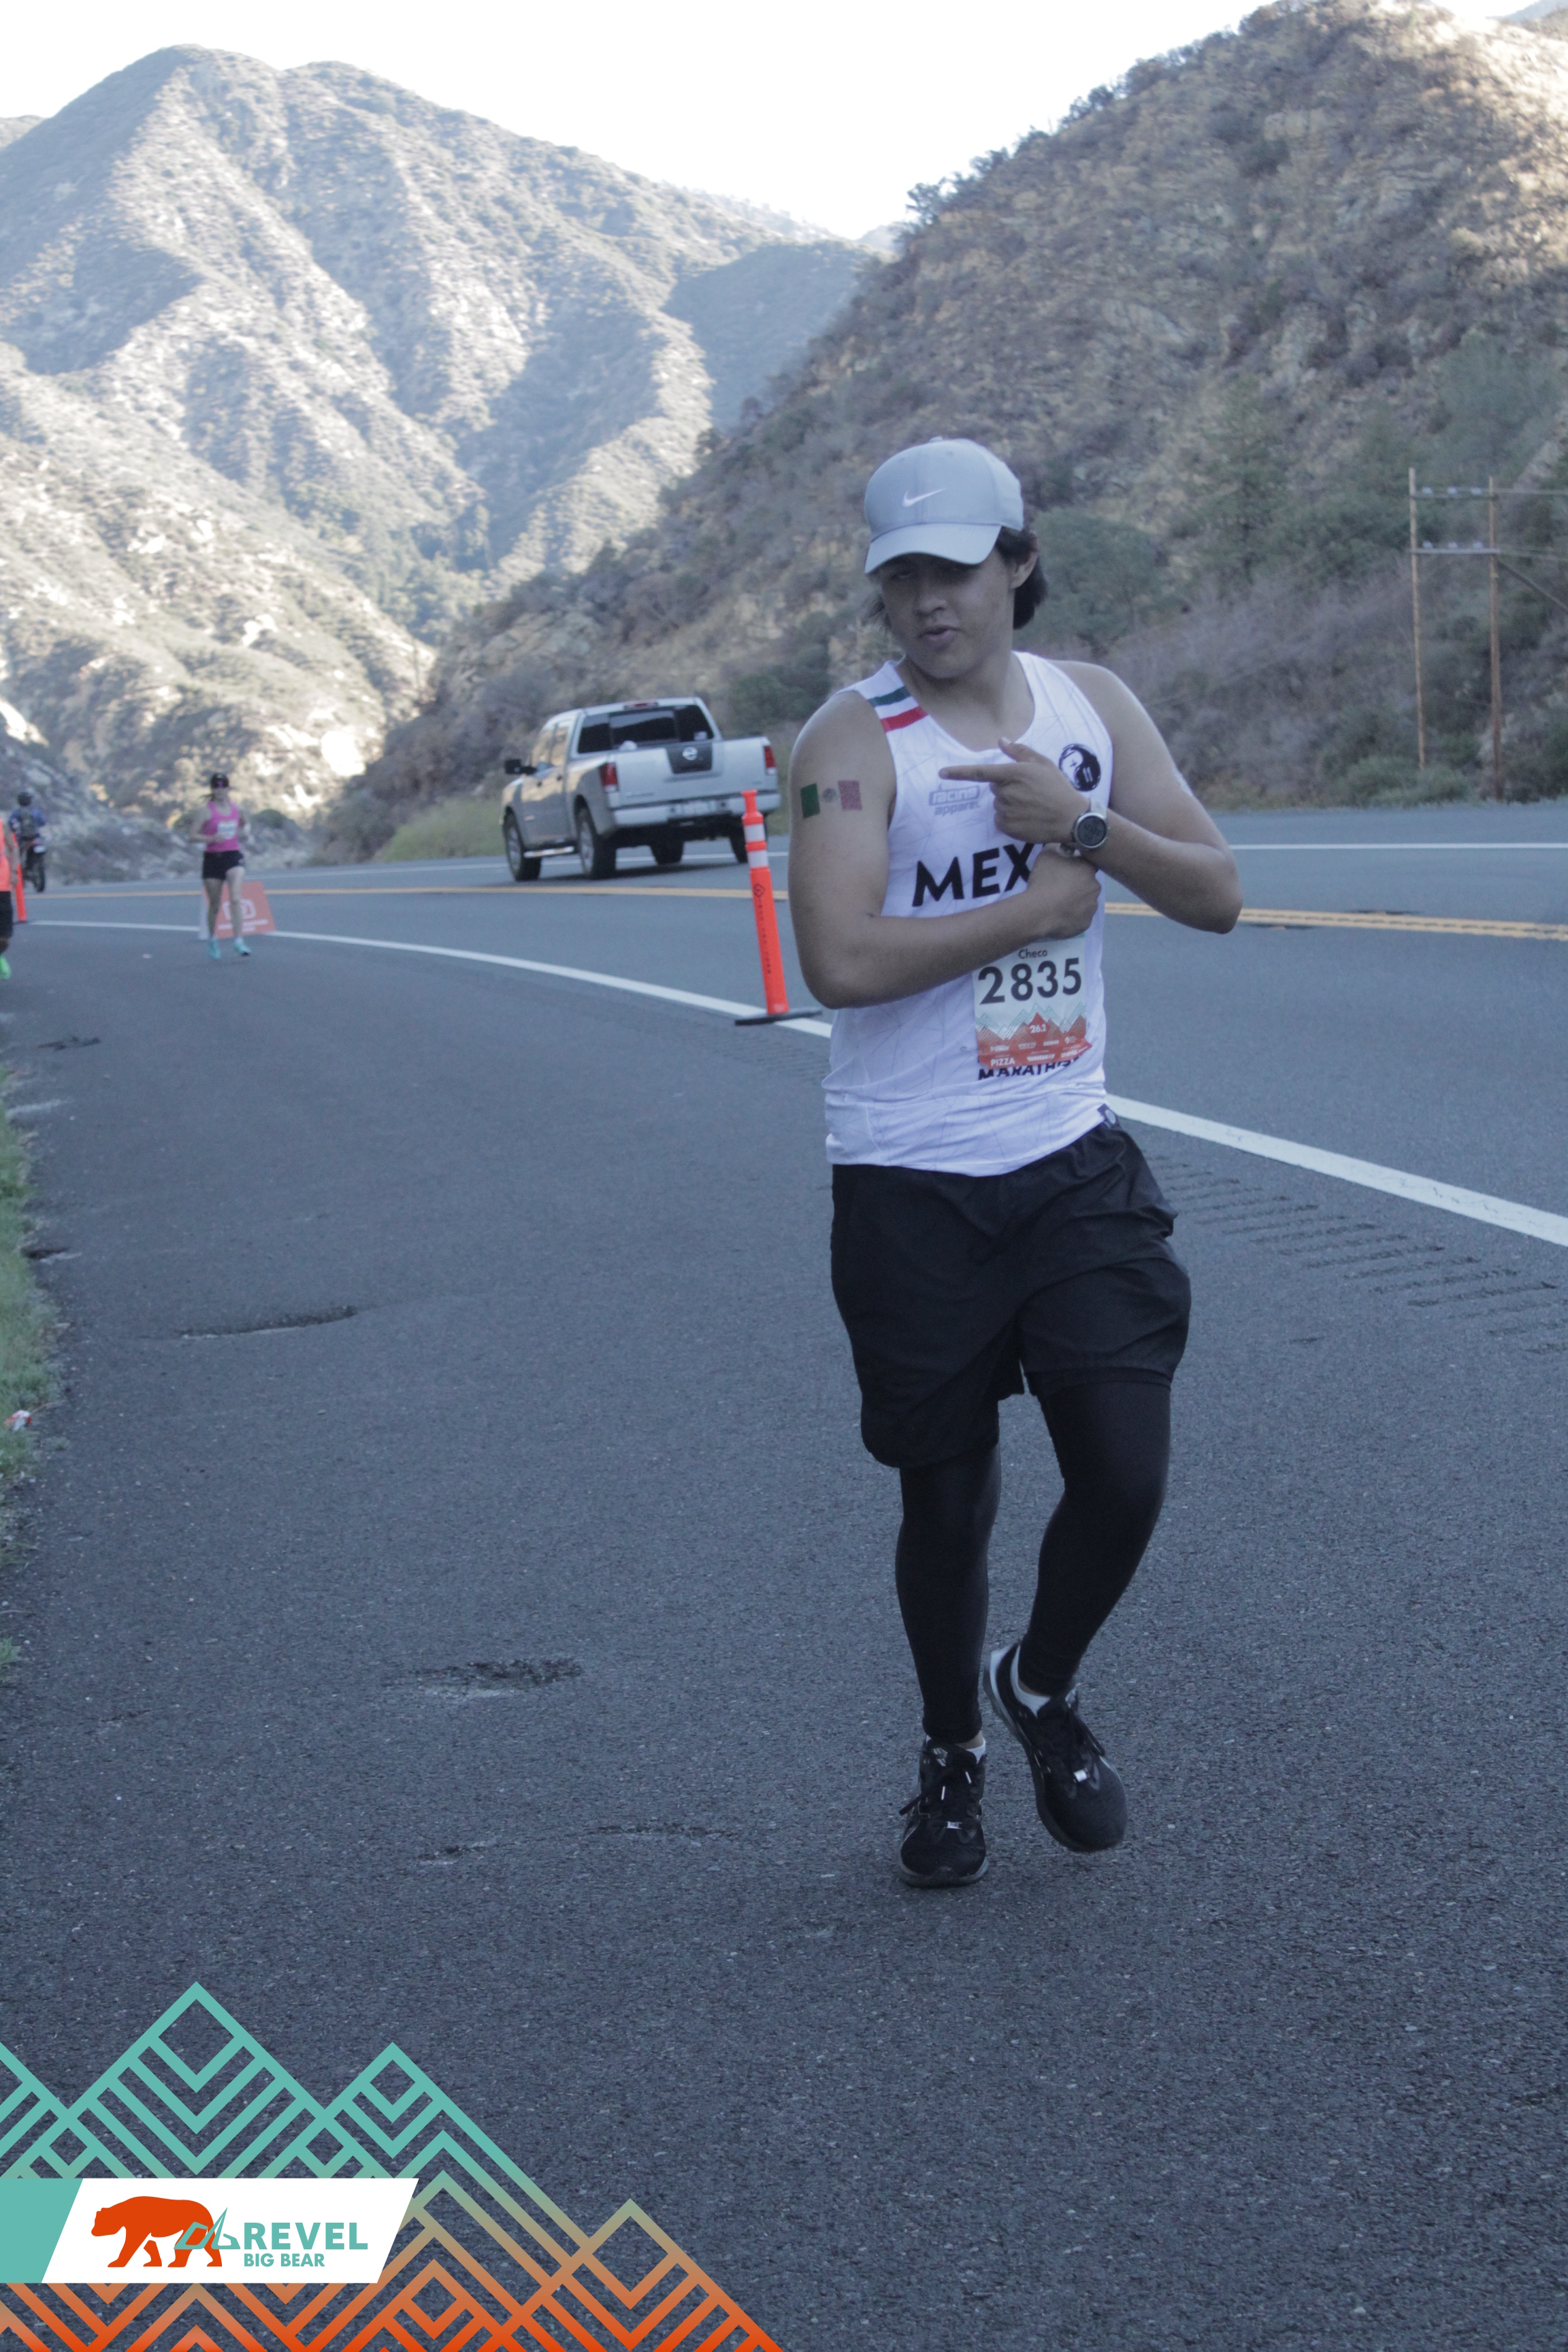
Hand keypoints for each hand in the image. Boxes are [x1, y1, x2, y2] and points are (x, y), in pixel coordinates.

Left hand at [937, 739, 1084, 845]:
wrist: (1071, 818)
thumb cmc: (1058, 787)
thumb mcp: (1043, 764)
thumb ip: (1019, 752)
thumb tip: (1001, 740)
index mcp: (1013, 774)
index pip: (980, 772)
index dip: (959, 773)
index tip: (942, 773)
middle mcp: (1006, 793)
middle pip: (994, 788)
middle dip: (1006, 788)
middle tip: (1029, 791)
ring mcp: (1006, 811)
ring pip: (998, 805)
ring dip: (1009, 804)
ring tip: (1031, 805)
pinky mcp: (1008, 828)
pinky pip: (1000, 821)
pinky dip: (1010, 819)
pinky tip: (1027, 817)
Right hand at [1020, 839, 1101, 938]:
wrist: (1039, 911)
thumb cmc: (1044, 880)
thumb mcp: (1046, 854)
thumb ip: (1057, 846)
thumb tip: (1061, 843)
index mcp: (1088, 869)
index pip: (1087, 865)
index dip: (1076, 868)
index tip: (1065, 871)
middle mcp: (1095, 887)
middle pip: (1088, 884)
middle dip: (1077, 885)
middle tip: (1060, 888)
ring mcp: (1092, 908)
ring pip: (1085, 902)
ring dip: (1076, 902)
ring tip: (1058, 904)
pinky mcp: (1086, 924)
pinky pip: (1080, 918)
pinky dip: (1072, 917)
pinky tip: (1059, 916)